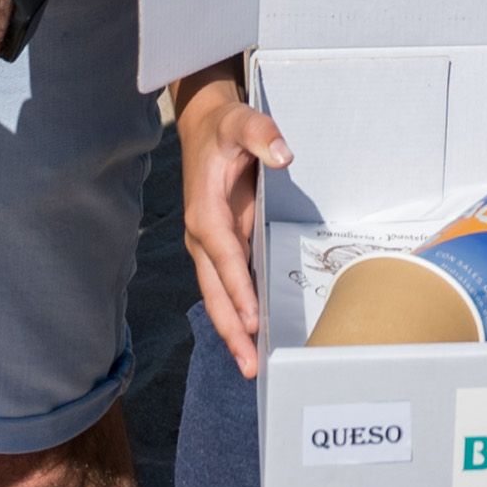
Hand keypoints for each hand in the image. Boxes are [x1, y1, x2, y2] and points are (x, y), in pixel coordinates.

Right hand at [171, 68, 287, 378]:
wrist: (204, 126)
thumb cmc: (224, 127)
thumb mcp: (242, 121)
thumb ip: (262, 134)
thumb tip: (283, 154)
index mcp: (205, 212)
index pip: (225, 257)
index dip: (238, 289)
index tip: (252, 320)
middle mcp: (203, 235)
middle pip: (215, 291)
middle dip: (231, 329)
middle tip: (251, 365)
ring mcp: (211, 244)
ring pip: (219, 295)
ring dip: (233, 330)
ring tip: (251, 365)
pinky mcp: (222, 245)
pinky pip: (229, 285)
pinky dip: (238, 312)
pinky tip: (252, 336)